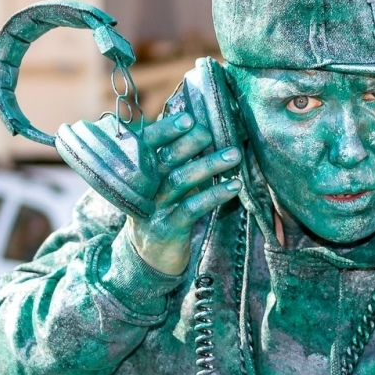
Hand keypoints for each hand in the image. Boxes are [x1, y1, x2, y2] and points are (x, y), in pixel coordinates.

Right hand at [125, 112, 243, 275]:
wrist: (150, 256)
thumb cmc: (163, 209)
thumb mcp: (162, 183)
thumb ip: (174, 159)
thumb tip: (201, 126)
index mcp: (139, 170)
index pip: (147, 144)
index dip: (165, 130)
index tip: (188, 118)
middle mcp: (144, 187)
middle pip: (164, 159)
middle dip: (188, 143)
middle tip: (210, 132)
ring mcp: (154, 208)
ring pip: (180, 181)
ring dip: (209, 165)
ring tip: (234, 155)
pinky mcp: (168, 228)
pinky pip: (192, 208)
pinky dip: (214, 195)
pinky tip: (233, 186)